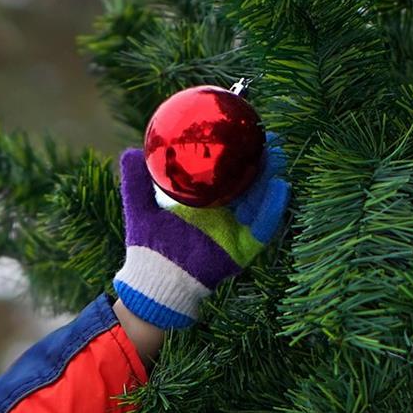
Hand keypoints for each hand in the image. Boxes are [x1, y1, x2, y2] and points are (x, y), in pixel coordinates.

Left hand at [112, 132, 290, 329]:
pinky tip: (280, 187)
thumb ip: (136, 182)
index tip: (245, 132)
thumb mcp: (141, 208)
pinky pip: (263, 228)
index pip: (227, 174)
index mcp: (204, 202)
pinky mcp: (241, 249)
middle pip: (250, 184)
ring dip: (270, 178)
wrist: (152, 281)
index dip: (239, 155)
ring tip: (276, 156)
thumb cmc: (148, 247)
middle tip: (270, 138)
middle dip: (262, 162)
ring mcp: (234, 231)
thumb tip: (132, 151)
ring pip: (260, 200)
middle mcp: (223, 214)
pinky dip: (272, 208)